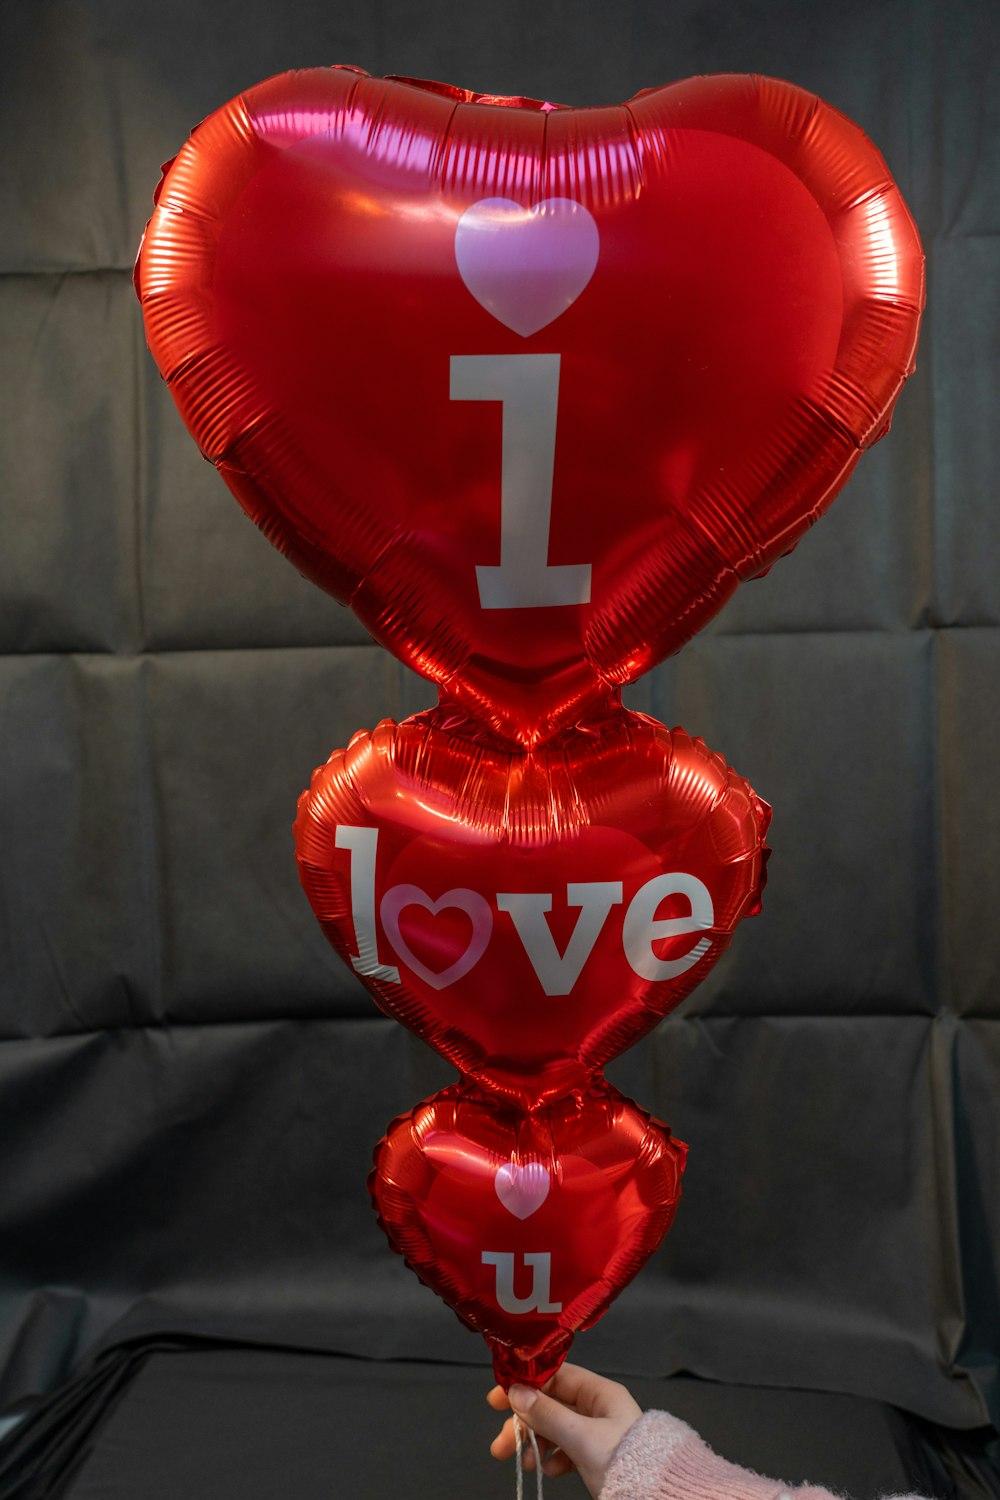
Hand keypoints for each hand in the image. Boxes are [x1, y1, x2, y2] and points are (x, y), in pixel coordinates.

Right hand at [488, 1363, 641, 1497]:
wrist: (655, 1496)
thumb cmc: (626, 1461)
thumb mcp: (581, 1437)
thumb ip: (547, 1414)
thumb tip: (517, 1393)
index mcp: (601, 1393)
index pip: (556, 1376)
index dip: (526, 1384)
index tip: (499, 1397)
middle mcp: (599, 1408)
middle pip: (551, 1405)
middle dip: (525, 1423)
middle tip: (501, 1441)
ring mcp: (597, 1433)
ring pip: (556, 1429)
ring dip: (535, 1444)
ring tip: (524, 1463)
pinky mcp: (596, 1456)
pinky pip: (567, 1450)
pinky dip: (553, 1459)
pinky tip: (549, 1470)